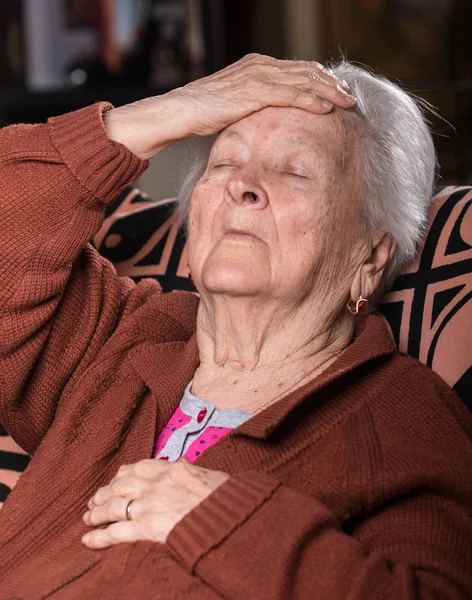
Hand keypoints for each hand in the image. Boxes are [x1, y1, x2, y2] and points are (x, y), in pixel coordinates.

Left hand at [81, 458, 229, 548]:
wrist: (229, 515)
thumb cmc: (225, 497)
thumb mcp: (209, 475)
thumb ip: (190, 471)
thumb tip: (185, 465)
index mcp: (171, 469)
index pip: (138, 466)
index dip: (122, 475)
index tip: (116, 480)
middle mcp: (156, 484)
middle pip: (120, 485)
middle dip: (104, 493)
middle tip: (95, 500)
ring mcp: (150, 505)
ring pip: (113, 506)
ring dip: (96, 513)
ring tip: (88, 519)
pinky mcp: (148, 528)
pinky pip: (116, 532)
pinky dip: (99, 537)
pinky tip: (88, 540)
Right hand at [103, 54, 355, 159]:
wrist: (177, 112)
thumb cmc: (202, 113)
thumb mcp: (235, 104)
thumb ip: (255, 104)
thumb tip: (271, 119)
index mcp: (256, 66)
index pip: (296, 70)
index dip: (320, 80)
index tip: (338, 92)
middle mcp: (258, 66)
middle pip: (305, 70)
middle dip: (331, 83)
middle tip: (351, 96)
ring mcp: (255, 76)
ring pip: (302, 80)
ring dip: (328, 91)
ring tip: (347, 101)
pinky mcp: (250, 91)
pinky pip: (288, 94)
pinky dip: (310, 99)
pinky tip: (327, 107)